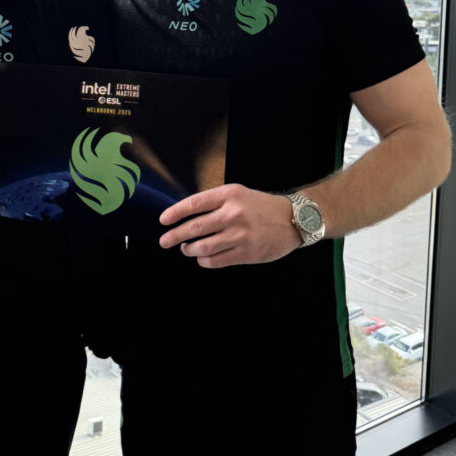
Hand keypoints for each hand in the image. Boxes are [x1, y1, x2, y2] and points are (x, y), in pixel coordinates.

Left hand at [158, 184, 299, 267]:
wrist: (292, 220)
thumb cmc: (260, 206)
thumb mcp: (238, 194)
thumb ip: (214, 203)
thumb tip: (185, 215)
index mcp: (229, 195)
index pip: (194, 203)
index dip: (175, 213)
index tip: (163, 220)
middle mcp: (233, 213)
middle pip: (195, 227)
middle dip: (174, 235)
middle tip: (164, 241)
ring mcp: (240, 234)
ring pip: (203, 246)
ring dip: (189, 249)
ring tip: (185, 249)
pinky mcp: (247, 252)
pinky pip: (217, 260)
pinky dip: (204, 261)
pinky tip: (202, 258)